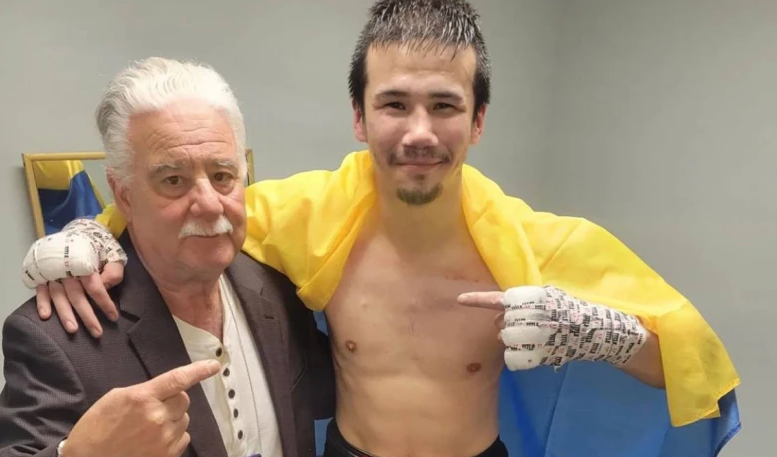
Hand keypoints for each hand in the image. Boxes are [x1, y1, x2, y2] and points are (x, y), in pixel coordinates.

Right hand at [22, 219, 125, 337]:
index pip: (95, 288)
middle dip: (87, 316)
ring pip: (58, 296)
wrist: (78, 231)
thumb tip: (105, 286)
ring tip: (72, 330)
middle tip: (97, 333)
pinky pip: (40, 290)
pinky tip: (45, 316)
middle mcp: (67, 270)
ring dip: (65, 314)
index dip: (104, 303)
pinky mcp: (43, 274)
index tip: (114, 317)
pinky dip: (41, 303)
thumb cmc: (98, 246)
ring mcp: (53, 272)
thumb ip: (113, 271)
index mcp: (85, 264)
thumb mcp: (113, 254)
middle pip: (77, 296)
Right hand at [63, 359, 220, 456]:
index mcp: (143, 397)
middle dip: (174, 400)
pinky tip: (154, 439)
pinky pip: (183, 437)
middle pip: (184, 399)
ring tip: (149, 427)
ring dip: (173, 419)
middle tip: (155, 407)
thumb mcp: (116, 399)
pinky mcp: (167, 455)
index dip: (199, 371)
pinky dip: (174, 436)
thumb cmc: (96, 428)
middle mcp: (157, 417)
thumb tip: (165, 391)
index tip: (214, 366)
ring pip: (184, 419)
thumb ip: (144, 392)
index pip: (178, 379)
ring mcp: (163, 438)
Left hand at [458, 285, 646, 370]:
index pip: (497, 299)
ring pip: (505, 340)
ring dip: (515, 342)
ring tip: (534, 340)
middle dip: (510, 327)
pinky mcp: (536, 354)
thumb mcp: (547, 296)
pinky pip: (512, 358)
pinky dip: (518, 358)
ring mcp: (532, 335)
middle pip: (501, 323)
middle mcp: (528, 315)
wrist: (592, 330)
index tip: (459, 300)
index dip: (477, 300)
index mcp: (529, 297)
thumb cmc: (568, 310)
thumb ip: (521, 303)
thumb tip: (498, 315)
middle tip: (529, 327)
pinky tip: (534, 353)